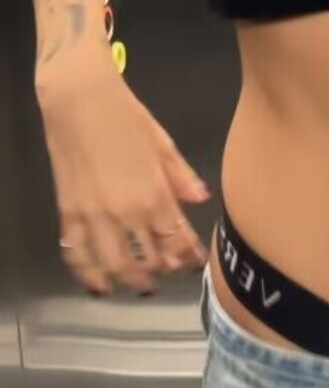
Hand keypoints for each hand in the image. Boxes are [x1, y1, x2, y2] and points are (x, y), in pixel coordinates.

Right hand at [37, 49, 209, 295]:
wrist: (81, 102)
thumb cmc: (127, 117)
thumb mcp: (163, 143)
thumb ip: (181, 176)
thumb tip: (201, 199)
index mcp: (153, 194)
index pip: (175, 237)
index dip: (188, 254)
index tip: (197, 263)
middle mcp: (124, 213)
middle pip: (146, 257)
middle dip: (162, 270)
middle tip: (171, 273)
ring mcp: (93, 217)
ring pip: (112, 264)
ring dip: (129, 279)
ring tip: (141, 285)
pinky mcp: (67, 214)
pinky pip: (76, 254)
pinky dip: (87, 274)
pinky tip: (98, 284)